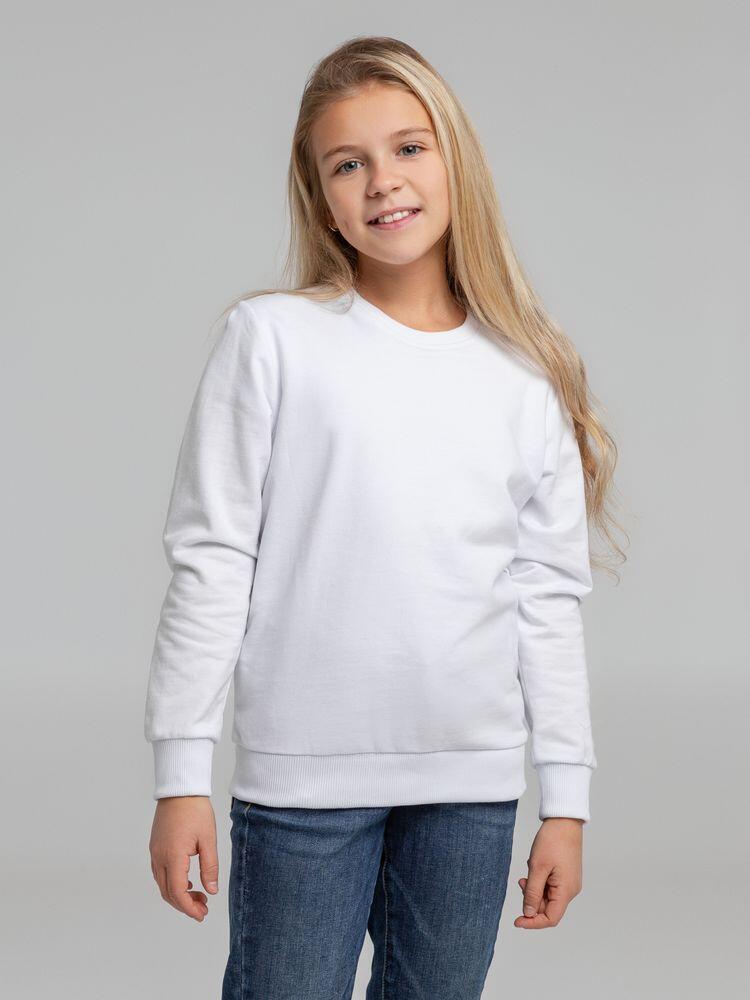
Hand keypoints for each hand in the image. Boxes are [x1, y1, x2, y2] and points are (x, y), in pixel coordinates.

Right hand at [149, 795, 219, 921]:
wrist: (180, 789)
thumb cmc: (196, 811)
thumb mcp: (208, 839)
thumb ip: (210, 867)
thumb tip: (211, 891)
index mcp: (173, 856)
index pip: (178, 892)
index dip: (189, 908)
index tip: (202, 914)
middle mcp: (159, 857)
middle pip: (168, 893)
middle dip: (185, 905)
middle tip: (203, 908)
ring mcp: (155, 852)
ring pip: (163, 884)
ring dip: (178, 895)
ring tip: (199, 895)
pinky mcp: (155, 847)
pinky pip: (160, 873)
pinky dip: (172, 883)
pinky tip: (188, 882)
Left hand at [514, 817, 583, 928]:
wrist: (564, 821)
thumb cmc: (553, 841)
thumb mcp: (537, 868)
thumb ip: (532, 893)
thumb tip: (528, 913)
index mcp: (566, 891)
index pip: (551, 918)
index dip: (533, 922)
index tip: (518, 920)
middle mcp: (571, 889)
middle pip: (548, 907)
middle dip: (532, 899)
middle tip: (521, 881)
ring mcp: (569, 882)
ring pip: (548, 895)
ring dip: (534, 888)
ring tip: (529, 870)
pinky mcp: (566, 874)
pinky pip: (551, 885)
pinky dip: (540, 880)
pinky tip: (535, 865)